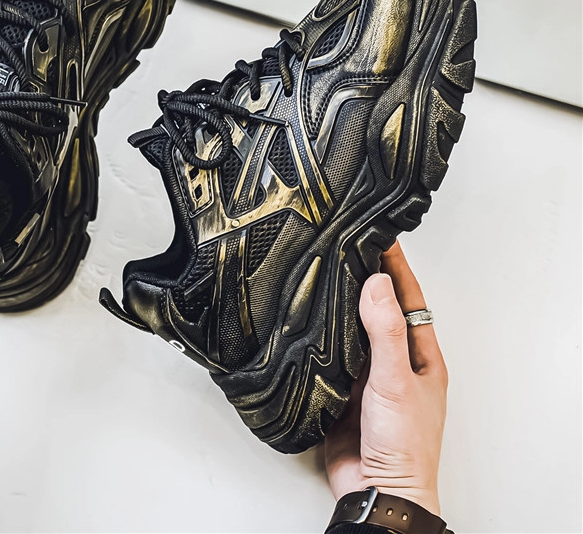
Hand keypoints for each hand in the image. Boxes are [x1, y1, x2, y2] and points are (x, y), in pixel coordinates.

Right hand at [324, 241, 447, 516]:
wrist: (378, 492)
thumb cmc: (404, 446)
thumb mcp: (396, 381)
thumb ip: (385, 332)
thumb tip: (376, 283)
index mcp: (421, 356)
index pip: (408, 299)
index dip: (395, 267)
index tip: (379, 237)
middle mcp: (395, 362)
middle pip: (379, 310)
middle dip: (365, 279)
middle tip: (346, 248)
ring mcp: (368, 376)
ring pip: (353, 330)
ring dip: (341, 306)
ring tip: (325, 275)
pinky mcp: (343, 390)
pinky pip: (332, 355)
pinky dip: (321, 336)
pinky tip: (308, 323)